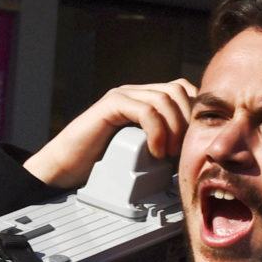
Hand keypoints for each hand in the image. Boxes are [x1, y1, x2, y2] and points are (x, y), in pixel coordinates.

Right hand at [24, 80, 196, 189]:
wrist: (65, 170)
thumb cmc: (101, 166)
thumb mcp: (143, 153)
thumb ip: (164, 144)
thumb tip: (195, 150)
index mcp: (145, 101)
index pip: (183, 91)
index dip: (195, 113)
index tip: (196, 142)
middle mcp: (135, 94)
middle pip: (178, 90)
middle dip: (188, 121)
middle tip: (183, 150)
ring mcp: (122, 97)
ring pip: (164, 98)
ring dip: (174, 128)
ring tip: (169, 154)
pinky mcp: (110, 104)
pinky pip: (145, 109)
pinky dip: (157, 131)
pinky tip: (155, 151)